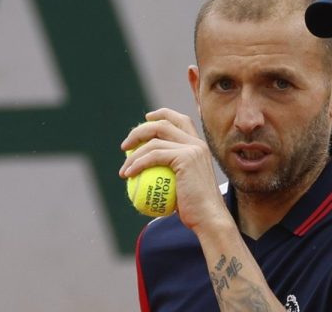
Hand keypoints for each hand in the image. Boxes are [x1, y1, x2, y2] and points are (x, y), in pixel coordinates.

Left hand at [119, 108, 230, 233]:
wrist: (208, 216)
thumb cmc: (194, 208)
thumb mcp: (183, 186)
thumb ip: (171, 173)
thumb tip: (147, 170)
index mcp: (199, 146)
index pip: (180, 119)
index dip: (161, 114)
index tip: (145, 120)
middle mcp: (197, 143)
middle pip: (163, 124)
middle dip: (139, 131)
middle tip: (125, 146)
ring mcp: (192, 149)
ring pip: (154, 141)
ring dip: (133, 154)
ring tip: (124, 169)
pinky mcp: (186, 158)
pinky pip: (153, 156)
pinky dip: (137, 164)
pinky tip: (128, 175)